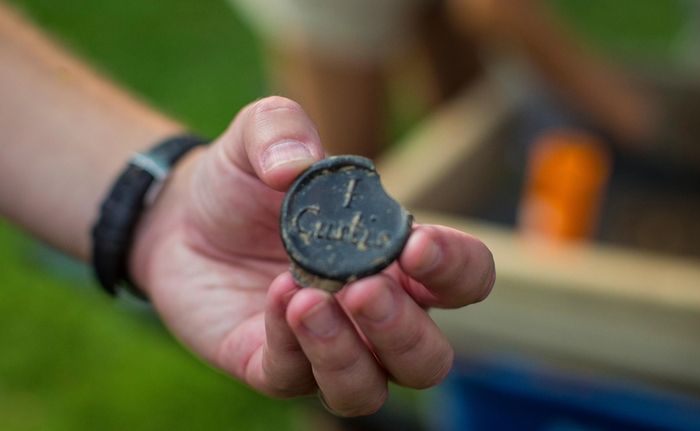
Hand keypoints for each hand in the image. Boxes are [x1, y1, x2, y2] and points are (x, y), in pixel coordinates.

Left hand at [129, 97, 494, 415]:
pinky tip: (274, 296)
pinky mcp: (273, 366)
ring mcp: (326, 346)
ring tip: (308, 300)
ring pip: (370, 389)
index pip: (464, 279)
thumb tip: (297, 165)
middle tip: (364, 288)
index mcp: (397, 259)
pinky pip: (296, 379)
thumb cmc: (242, 181)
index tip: (418, 245)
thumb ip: (282, 127)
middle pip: (427, 357)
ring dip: (349, 356)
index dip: (457, 268)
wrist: (177, 218)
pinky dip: (290, 344)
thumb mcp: (258, 135)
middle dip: (404, 331)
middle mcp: (373, 314)